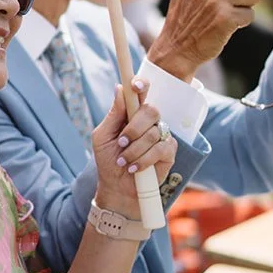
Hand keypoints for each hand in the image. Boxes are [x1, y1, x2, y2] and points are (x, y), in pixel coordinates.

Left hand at [91, 78, 177, 218]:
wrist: (117, 188)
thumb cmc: (108, 160)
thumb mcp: (103, 137)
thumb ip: (113, 114)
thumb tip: (120, 88)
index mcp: (131, 113)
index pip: (140, 92)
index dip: (141, 84)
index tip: (135, 85)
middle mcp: (148, 121)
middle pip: (151, 110)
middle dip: (134, 127)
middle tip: (122, 142)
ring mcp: (161, 135)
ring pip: (154, 132)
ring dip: (135, 149)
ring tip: (124, 161)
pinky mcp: (169, 151)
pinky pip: (161, 148)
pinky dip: (144, 160)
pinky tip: (134, 168)